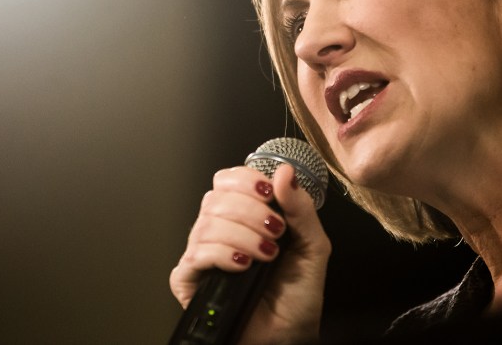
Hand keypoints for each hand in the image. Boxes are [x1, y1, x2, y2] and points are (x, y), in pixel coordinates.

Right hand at [169, 162, 330, 344]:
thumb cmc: (298, 296)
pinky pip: (195, 254)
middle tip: (275, 232)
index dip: (247, 181)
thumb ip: (300, 207)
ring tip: (266, 254)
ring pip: (207, 223)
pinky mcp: (189, 279)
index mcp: (244, 216)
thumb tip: (285, 172)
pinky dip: (222, 255)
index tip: (269, 193)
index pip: (229, 179)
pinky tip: (243, 266)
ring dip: (242, 236)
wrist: (288, 337)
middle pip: (216, 197)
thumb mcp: (312, 246)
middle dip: (250, 211)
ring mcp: (202, 254)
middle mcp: (220, 230)